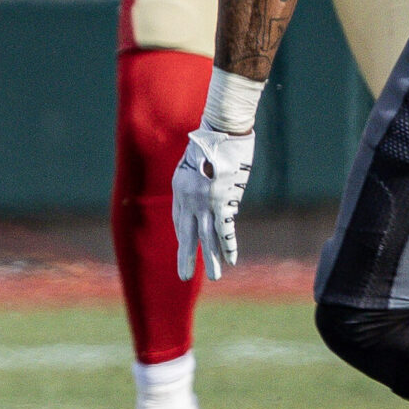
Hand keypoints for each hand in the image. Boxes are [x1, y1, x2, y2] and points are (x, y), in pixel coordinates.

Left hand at [172, 124, 254, 280]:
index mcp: (179, 188)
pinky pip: (224, 229)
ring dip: (211, 258)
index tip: (187, 246)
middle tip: (184, 276)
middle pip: (187, 234)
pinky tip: (230, 260)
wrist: (220, 131)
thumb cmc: (211, 139)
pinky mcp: (222, 202)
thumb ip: (202, 179)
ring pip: (206, 237)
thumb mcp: (197, 159)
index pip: (178, 218)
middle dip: (186, 256)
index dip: (183, 233)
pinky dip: (227, 246)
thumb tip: (222, 201)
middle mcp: (188, 199)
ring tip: (214, 277)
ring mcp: (205, 202)